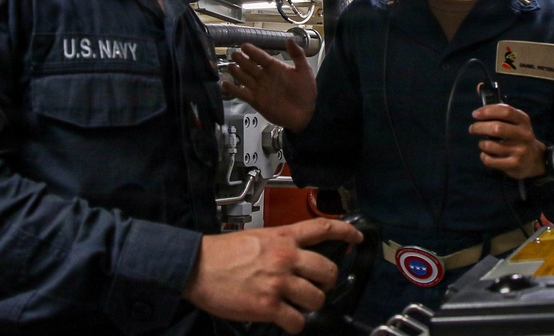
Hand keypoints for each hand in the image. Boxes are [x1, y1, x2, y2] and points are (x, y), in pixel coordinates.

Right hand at [183, 218, 363, 333]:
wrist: (196, 267)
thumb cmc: (221, 253)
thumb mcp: (257, 238)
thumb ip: (280, 244)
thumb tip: (297, 255)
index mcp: (283, 237)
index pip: (323, 228)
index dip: (346, 233)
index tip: (357, 237)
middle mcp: (286, 257)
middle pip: (328, 271)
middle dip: (326, 282)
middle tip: (316, 287)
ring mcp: (279, 282)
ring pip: (316, 298)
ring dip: (310, 305)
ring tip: (297, 305)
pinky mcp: (269, 305)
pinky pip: (297, 321)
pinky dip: (294, 325)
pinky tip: (285, 321)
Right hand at [221, 39, 316, 131]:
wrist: (305, 114)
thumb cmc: (306, 92)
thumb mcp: (304, 71)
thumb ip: (297, 55)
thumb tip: (290, 39)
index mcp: (276, 68)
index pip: (262, 57)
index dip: (253, 52)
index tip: (244, 45)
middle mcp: (265, 77)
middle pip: (250, 66)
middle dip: (242, 60)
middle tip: (234, 54)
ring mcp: (260, 89)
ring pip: (245, 78)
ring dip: (237, 72)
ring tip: (230, 66)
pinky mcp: (256, 101)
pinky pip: (242, 94)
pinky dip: (233, 89)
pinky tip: (225, 84)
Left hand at [469, 103, 546, 179]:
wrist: (533, 159)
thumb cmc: (517, 136)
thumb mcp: (515, 121)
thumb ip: (500, 112)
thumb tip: (478, 102)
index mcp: (523, 121)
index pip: (506, 111)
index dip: (488, 111)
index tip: (475, 114)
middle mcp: (524, 135)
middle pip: (497, 128)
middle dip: (479, 127)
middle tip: (472, 128)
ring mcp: (520, 151)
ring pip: (490, 145)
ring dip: (482, 143)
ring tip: (484, 143)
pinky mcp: (514, 165)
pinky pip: (490, 160)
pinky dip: (484, 156)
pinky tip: (487, 154)